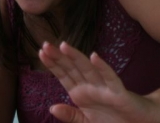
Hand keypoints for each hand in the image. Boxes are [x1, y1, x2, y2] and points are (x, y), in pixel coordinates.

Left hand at [39, 42, 154, 122]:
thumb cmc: (114, 121)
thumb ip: (70, 116)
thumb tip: (52, 107)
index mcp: (81, 93)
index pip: (64, 75)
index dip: (53, 64)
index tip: (41, 52)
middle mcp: (91, 87)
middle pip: (73, 68)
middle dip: (59, 57)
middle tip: (45, 44)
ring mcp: (104, 88)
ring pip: (88, 69)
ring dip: (76, 57)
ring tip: (63, 46)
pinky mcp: (118, 92)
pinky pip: (110, 78)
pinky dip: (102, 67)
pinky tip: (94, 56)